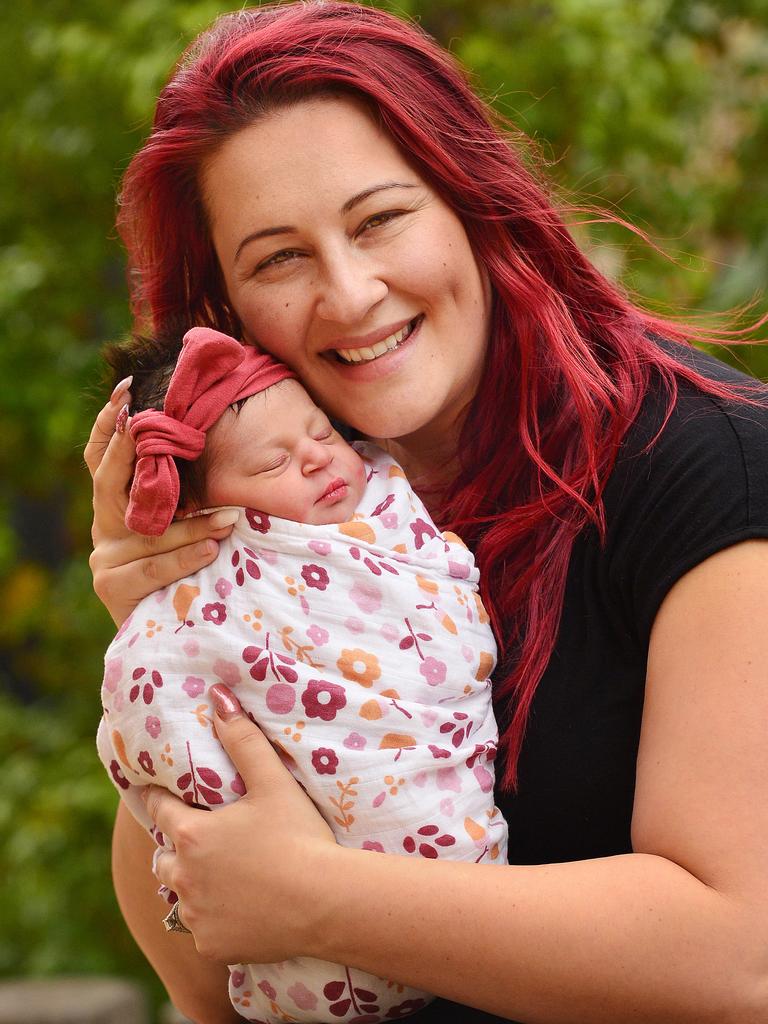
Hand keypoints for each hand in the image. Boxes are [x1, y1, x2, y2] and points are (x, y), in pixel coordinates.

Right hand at [84, 379, 236, 625]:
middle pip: (110, 478)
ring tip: (230, 518)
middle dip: (130, 447)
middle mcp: (106, 523)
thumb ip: (194, 492)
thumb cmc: (197, 569)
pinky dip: (183, 558)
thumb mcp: (193, 523)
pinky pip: (152, 566)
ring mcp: (106, 553)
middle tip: (153, 421)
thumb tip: (225, 441)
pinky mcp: (112, 584)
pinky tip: (210, 549)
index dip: (110, 423)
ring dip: (191, 522)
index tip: (128, 390)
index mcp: (119, 502)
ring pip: (146, 529)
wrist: (176, 634)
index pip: (103, 456)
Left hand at [147, 685, 337, 963]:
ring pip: (180, 896)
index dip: (158, 798)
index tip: (155, 792)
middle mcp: (183, 875)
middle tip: (198, 839)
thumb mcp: (272, 782)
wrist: (325, 901)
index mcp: (191, 832)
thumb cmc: (298, 836)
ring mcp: (196, 915)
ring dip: (192, 884)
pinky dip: (214, 919)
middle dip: (175, 846)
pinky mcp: (213, 945)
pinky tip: (238, 910)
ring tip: (217, 876)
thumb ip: (243, 739)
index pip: (159, 808)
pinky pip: (203, 929)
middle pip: (164, 857)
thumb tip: (218, 695)